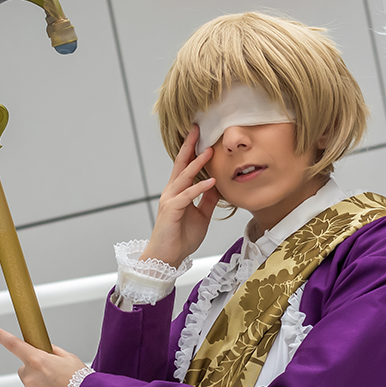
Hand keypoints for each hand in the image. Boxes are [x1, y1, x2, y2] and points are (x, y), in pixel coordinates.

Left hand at [0, 327, 86, 386]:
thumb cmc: (81, 380)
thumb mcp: (70, 358)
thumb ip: (53, 352)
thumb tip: (44, 350)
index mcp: (38, 361)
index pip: (15, 345)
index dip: (2, 337)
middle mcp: (30, 378)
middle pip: (26, 370)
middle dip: (36, 371)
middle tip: (54, 376)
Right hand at [143, 126, 220, 265]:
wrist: (167, 258)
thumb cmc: (181, 238)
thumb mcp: (201, 215)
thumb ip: (208, 200)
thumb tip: (218, 186)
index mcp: (178, 192)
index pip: (185, 166)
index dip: (192, 151)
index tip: (200, 135)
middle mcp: (172, 192)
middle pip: (180, 164)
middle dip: (189, 146)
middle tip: (196, 129)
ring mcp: (170, 200)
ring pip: (184, 177)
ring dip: (197, 164)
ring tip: (209, 151)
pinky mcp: (171, 210)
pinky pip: (187, 196)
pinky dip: (199, 188)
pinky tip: (211, 181)